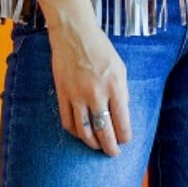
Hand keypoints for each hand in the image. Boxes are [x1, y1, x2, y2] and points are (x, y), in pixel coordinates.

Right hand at [47, 18, 131, 156]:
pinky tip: (80, 133)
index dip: (124, 137)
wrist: (74, 34)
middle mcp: (96, 93)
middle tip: (113, 153)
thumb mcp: (120, 68)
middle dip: (111, 147)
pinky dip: (75, 132)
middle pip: (105, 131)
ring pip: (85, 131)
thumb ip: (122, 92)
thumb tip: (121, 115)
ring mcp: (77, 95)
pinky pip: (67, 121)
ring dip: (93, 143)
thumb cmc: (100, 49)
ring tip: (97, 146)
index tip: (125, 141)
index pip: (122, 122)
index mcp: (115, 86)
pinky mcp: (62, 94)